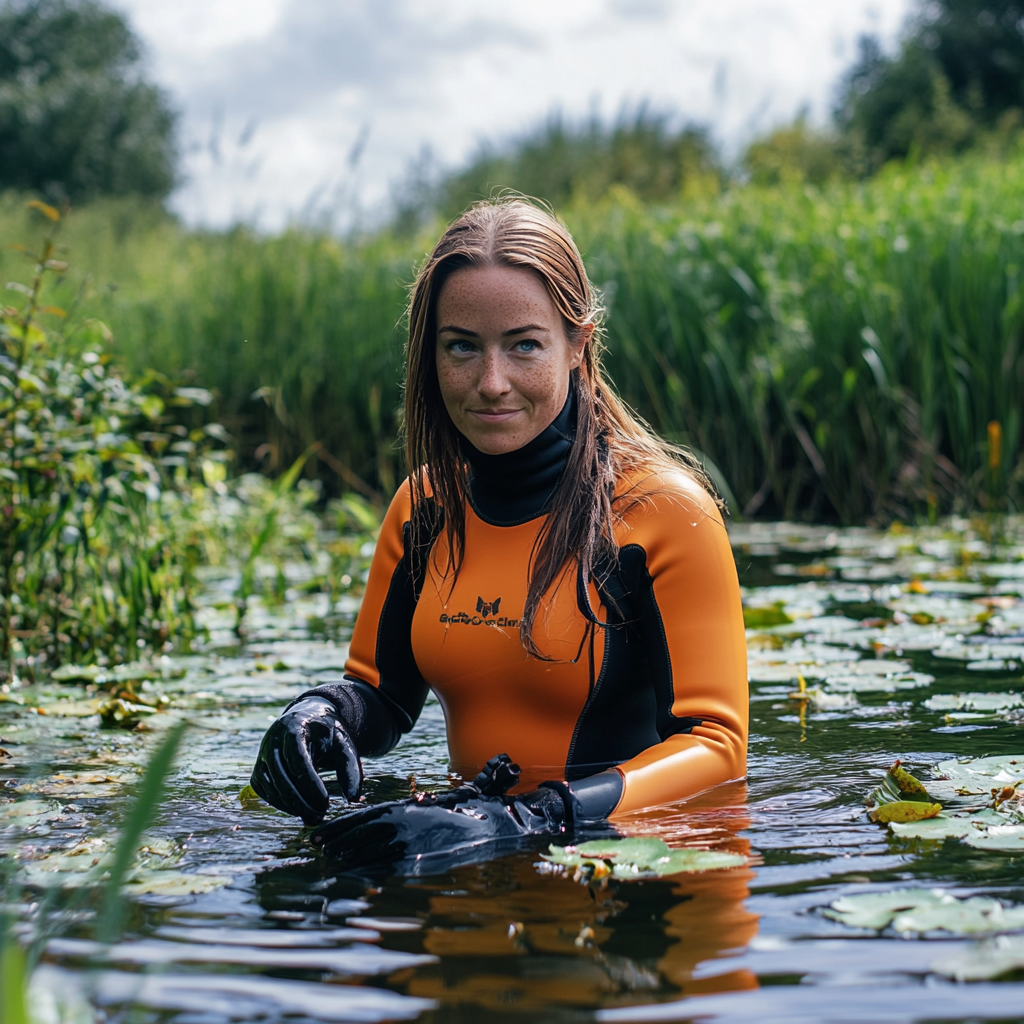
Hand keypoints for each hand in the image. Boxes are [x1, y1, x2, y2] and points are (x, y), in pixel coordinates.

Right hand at [250, 697, 361, 823]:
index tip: (325, 803)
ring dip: (291, 806)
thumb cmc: (327, 733)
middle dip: (301, 801)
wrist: (307, 718)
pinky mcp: (259, 768)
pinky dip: (280, 803)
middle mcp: (272, 740)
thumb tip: (354, 798)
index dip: (311, 785)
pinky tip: (299, 809)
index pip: (298, 760)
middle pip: (282, 777)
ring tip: (313, 816)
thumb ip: (350, 768)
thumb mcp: (343, 743)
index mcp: (294, 728)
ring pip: (271, 787)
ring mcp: (262, 755)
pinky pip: (264, 791)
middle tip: (320, 816)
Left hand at [309, 755, 573, 871]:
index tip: (316, 837)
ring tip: (330, 866)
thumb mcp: (424, 807)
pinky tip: (355, 879)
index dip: (335, 829)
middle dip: (335, 846)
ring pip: (366, 856)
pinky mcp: (417, 864)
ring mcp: (407, 846)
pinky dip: (367, 875)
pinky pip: (386, 872)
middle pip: (357, 838)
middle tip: (317, 852)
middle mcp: (398, 826)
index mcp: (399, 809)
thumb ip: (400, 815)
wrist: (485, 826)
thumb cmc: (454, 815)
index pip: (358, 820)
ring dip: (346, 862)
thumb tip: (376, 822)